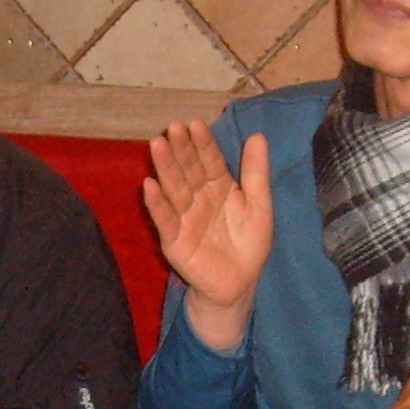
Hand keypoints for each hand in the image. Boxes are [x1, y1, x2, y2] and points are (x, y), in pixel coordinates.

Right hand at [144, 122, 270, 350]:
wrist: (240, 284)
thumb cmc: (249, 244)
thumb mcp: (260, 205)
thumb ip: (256, 173)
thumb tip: (258, 135)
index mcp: (219, 187)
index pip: (209, 161)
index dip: (203, 144)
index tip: (195, 124)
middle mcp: (198, 198)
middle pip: (188, 170)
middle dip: (181, 149)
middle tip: (173, 127)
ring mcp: (184, 218)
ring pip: (174, 189)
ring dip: (165, 168)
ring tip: (157, 145)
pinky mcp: (174, 240)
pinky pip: (165, 219)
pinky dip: (157, 204)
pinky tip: (149, 185)